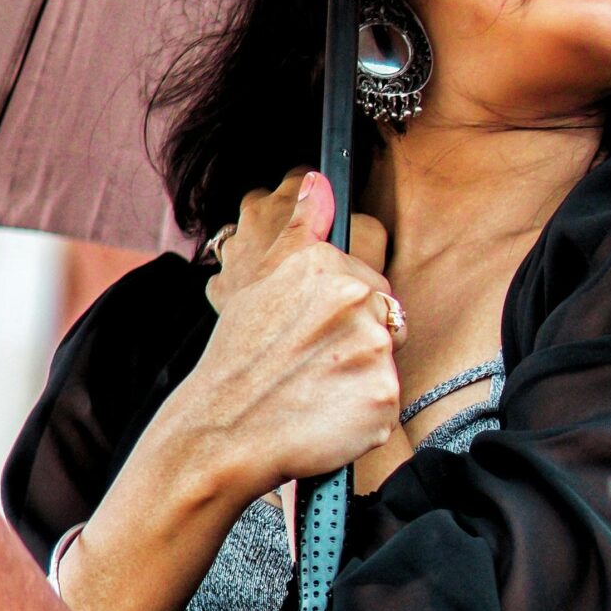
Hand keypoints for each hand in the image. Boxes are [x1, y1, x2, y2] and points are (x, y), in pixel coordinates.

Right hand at [182, 171, 401, 497]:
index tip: (311, 335)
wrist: (220, 432)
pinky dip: (364, 416)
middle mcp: (355, 299)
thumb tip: (319, 179)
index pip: (372, 285)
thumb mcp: (261, 281)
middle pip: (388, 320)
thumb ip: (302, 228)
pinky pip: (389, 404)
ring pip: (389, 361)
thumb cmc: (238, 358)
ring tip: (314, 392)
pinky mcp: (385, 396)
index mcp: (326, 265)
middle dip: (359, 343)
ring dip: (361, 378)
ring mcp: (373, 349)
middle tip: (311, 366)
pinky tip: (325, 417)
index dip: (346, 315)